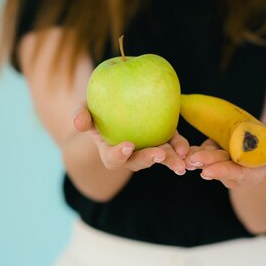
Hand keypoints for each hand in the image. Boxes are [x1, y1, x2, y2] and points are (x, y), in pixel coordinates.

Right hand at [72, 106, 189, 174]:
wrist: (117, 103)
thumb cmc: (96, 109)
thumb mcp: (85, 109)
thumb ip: (81, 115)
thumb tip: (78, 122)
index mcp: (111, 151)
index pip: (114, 158)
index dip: (120, 154)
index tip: (128, 145)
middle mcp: (131, 155)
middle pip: (139, 162)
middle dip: (149, 160)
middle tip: (159, 155)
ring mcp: (149, 149)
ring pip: (160, 158)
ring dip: (171, 160)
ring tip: (181, 161)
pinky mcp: (165, 140)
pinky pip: (174, 145)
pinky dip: (181, 147)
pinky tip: (188, 149)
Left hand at [184, 122, 265, 188]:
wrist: (265, 142)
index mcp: (255, 171)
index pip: (238, 174)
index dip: (223, 172)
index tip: (209, 172)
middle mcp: (237, 171)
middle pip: (220, 168)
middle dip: (207, 164)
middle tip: (192, 161)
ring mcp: (224, 163)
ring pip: (209, 161)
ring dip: (197, 159)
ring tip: (185, 155)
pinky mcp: (215, 153)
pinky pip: (202, 153)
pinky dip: (192, 151)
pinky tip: (181, 149)